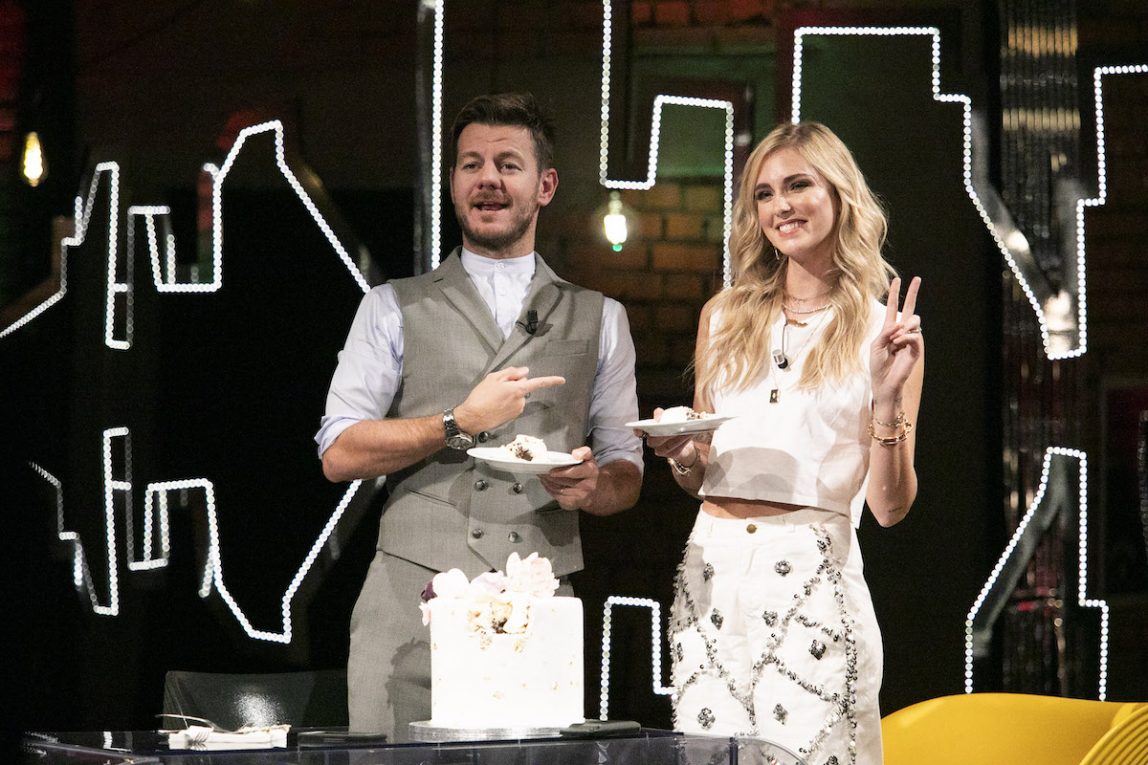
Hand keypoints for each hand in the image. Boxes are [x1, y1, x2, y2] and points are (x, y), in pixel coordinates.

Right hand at [455, 367, 564, 433]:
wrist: (472, 418)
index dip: (551, 381)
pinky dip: (506, 403)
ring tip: (493, 397)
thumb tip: (525, 371)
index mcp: (517, 389)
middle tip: (497, 387)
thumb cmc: (480, 397)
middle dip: (513, 384)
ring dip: (509, 394)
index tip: (561, 380)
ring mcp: (517, 410)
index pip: (538, 383)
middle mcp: (520, 401)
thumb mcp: (493, 378)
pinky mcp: (513, 417)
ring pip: (517, 396)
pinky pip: (513, 405)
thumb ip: (511, 372)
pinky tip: (495, 404)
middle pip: (522, 387)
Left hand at [539, 446, 597, 510]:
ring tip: (542, 476)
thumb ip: (583, 452)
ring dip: (548, 483)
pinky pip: (557, 496)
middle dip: (550, 476)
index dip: (562, 472)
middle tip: (541, 471)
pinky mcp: (573, 503)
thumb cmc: (586, 472)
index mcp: (591, 471)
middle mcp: (588, 485)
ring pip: (558, 489)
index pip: (575, 472)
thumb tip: (575, 454)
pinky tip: (546, 484)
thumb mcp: (588, 459)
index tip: (551, 471)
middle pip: (564, 481)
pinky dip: (550, 490)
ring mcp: (581, 496)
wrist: (593, 491)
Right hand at [636, 407, 698, 464]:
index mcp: (649, 431)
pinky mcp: (672, 454)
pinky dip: (683, 441)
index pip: (639, 432)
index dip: (638, 430)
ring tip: (685, 430)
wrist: (684, 438)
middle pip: (654, 441)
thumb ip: (661, 414)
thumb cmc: (673, 425)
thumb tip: (659, 417)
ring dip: (676, 437)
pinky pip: (676, 449)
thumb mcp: (667, 416)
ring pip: (667, 446)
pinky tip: (690, 434)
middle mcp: (653, 442)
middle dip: (663, 434)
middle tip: (672, 428)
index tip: (641, 428)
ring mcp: (661, 450)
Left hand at [870, 276, 922, 405]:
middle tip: (917, 279)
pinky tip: (899, 344)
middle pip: (910, 309)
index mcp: (889, 329)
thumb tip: (899, 324)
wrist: (884, 383)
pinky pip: (915, 336)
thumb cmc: (877, 365)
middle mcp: (901, 332)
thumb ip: (885, 333)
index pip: (894, 308)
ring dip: (902, 328)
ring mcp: (910, 340)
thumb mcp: (876, 346)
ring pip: (913, 321)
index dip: (895, 294)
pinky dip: (905, 338)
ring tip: (895, 341)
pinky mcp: (916, 350)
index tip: (898, 279)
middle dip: (913, 293)